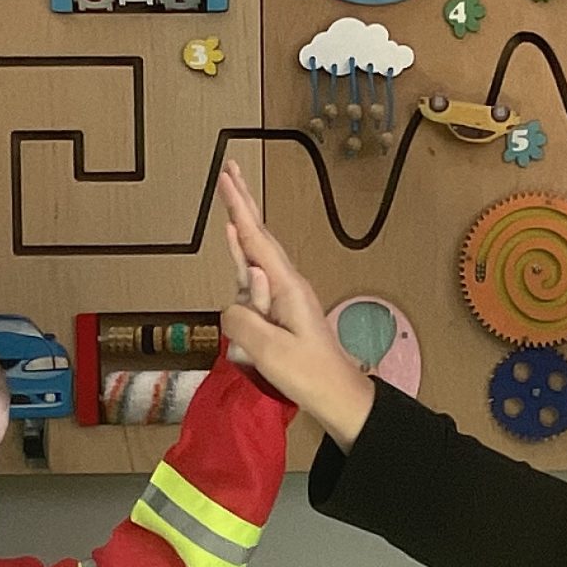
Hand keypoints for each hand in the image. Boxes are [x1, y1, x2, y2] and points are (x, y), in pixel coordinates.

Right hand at [216, 158, 377, 448]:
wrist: (339, 395)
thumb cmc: (309, 373)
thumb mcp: (269, 349)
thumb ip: (242, 321)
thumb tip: (230, 306)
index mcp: (286, 287)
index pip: (256, 240)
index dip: (239, 208)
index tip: (227, 177)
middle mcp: (286, 285)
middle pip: (258, 237)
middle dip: (243, 204)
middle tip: (231, 172)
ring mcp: (284, 298)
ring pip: (255, 257)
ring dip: (241, 228)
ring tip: (231, 201)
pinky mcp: (280, 314)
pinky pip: (255, 281)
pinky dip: (244, 258)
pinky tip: (238, 248)